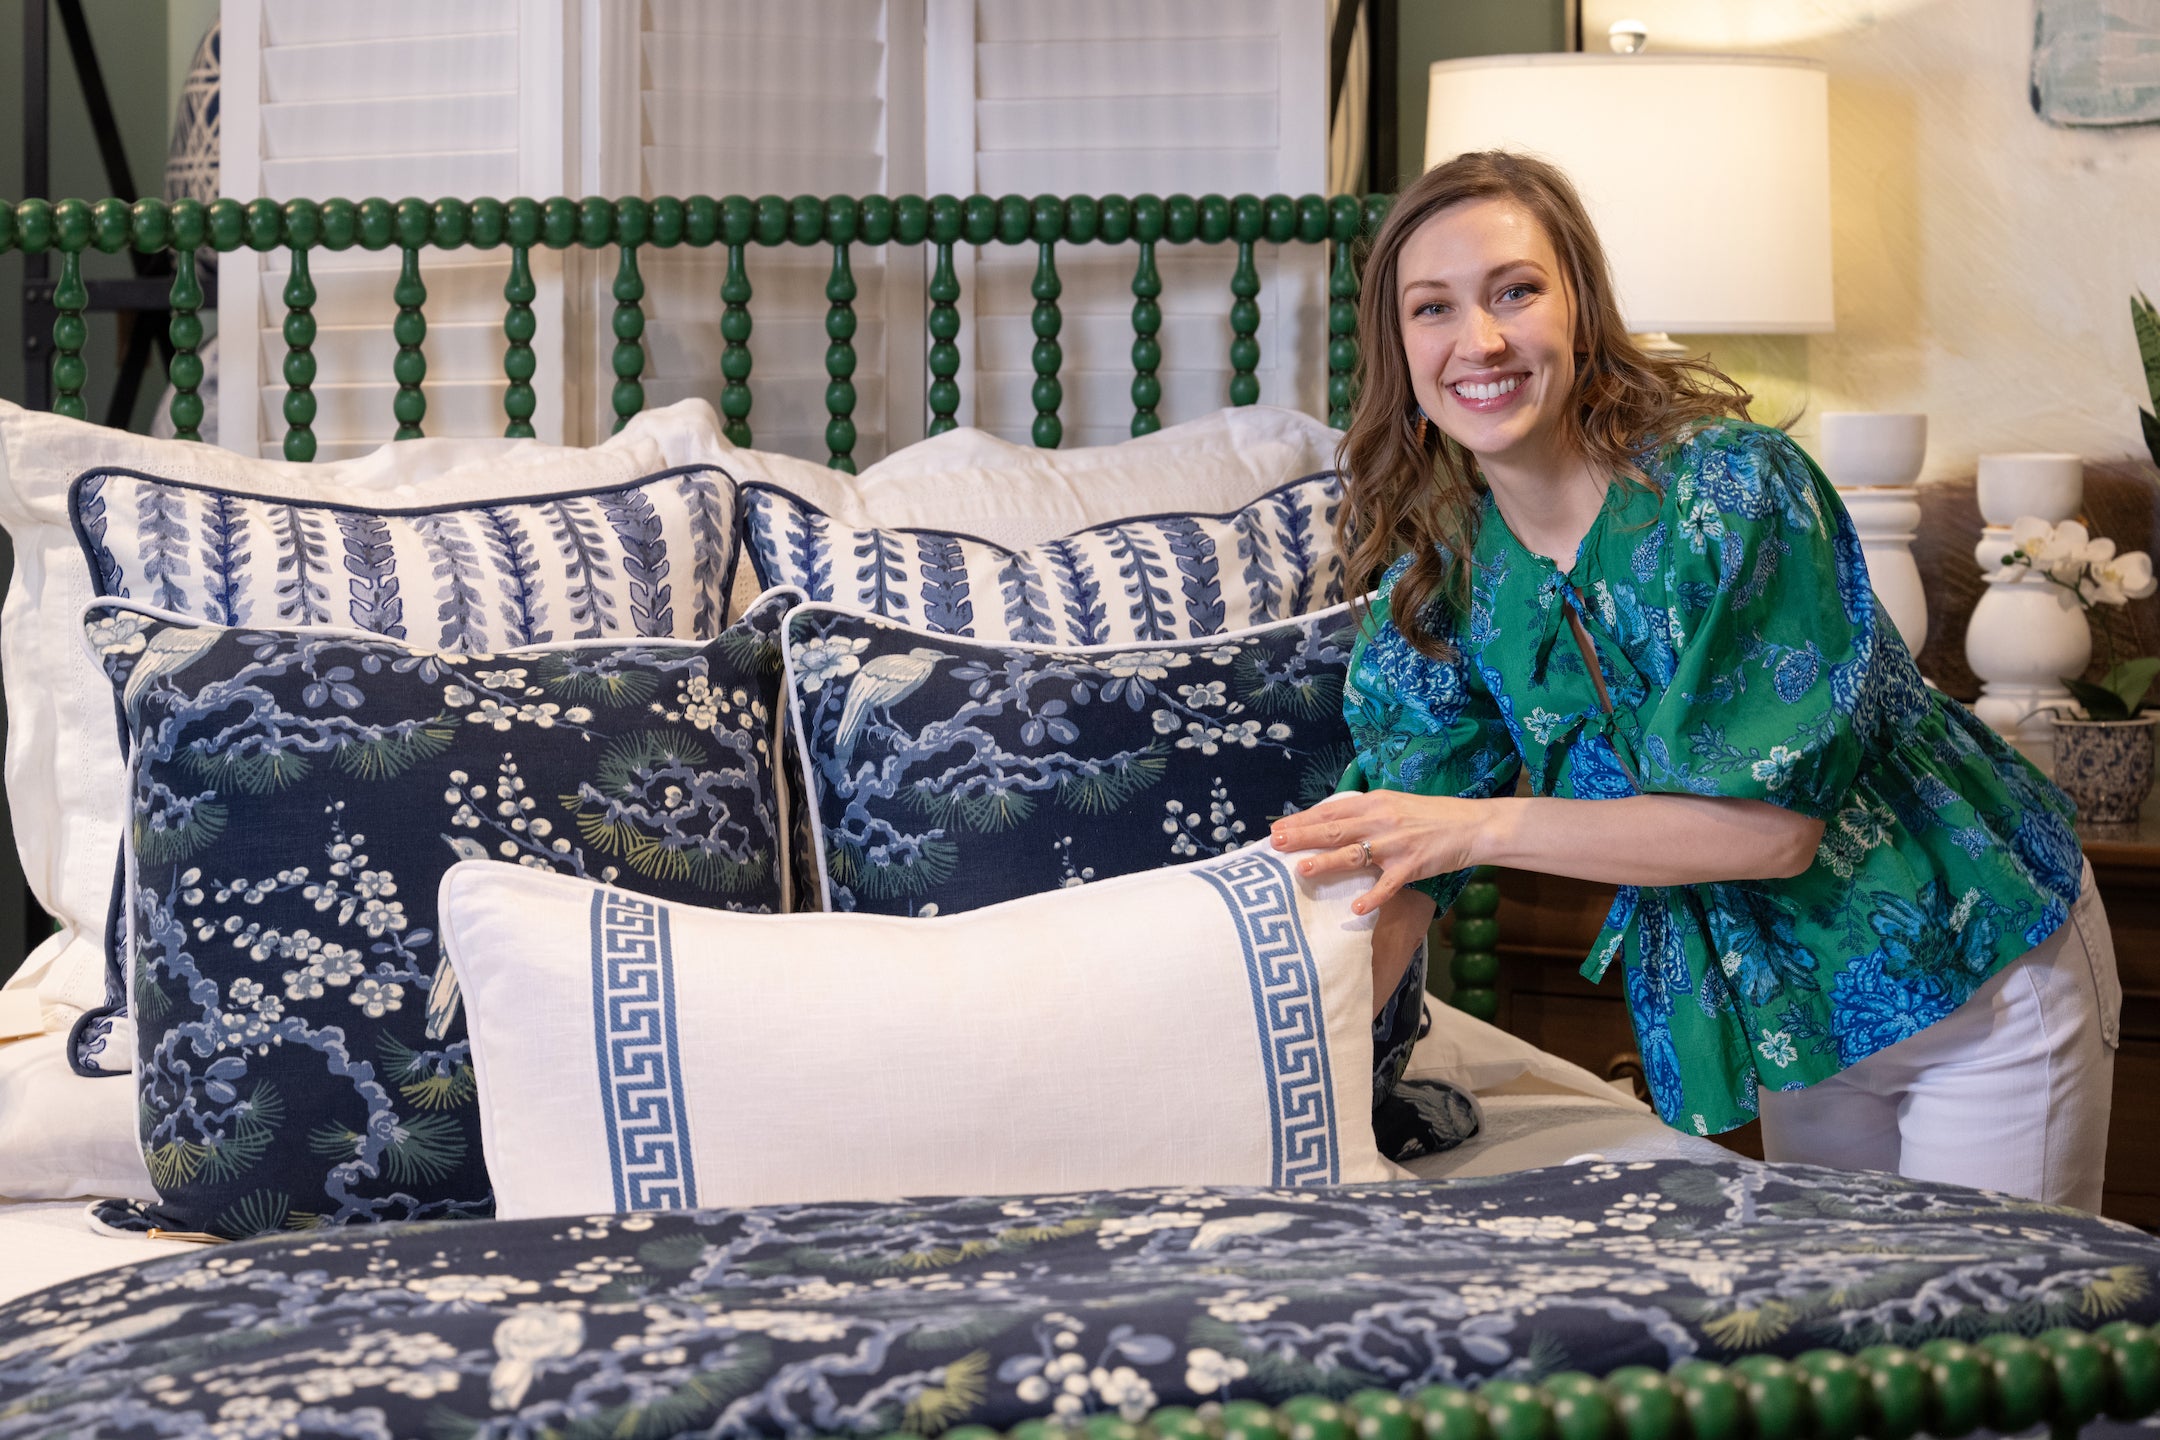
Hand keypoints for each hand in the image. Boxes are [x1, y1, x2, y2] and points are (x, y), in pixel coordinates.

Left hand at [1269, 789, 1486, 914]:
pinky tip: (1356, 909)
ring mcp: (1396, 844)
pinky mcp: (1412, 866)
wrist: (1470, 825)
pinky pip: (1388, 884)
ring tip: (1302, 868)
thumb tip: (1329, 822)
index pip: (1330, 810)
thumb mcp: (1393, 804)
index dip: (1302, 819)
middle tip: (1274, 843)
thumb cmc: (1429, 815)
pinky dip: (1373, 897)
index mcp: (1374, 803)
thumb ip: (1363, 813)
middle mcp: (1381, 821)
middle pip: (1335, 828)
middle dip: (1302, 836)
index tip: (1276, 828)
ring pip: (1355, 853)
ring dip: (1327, 862)